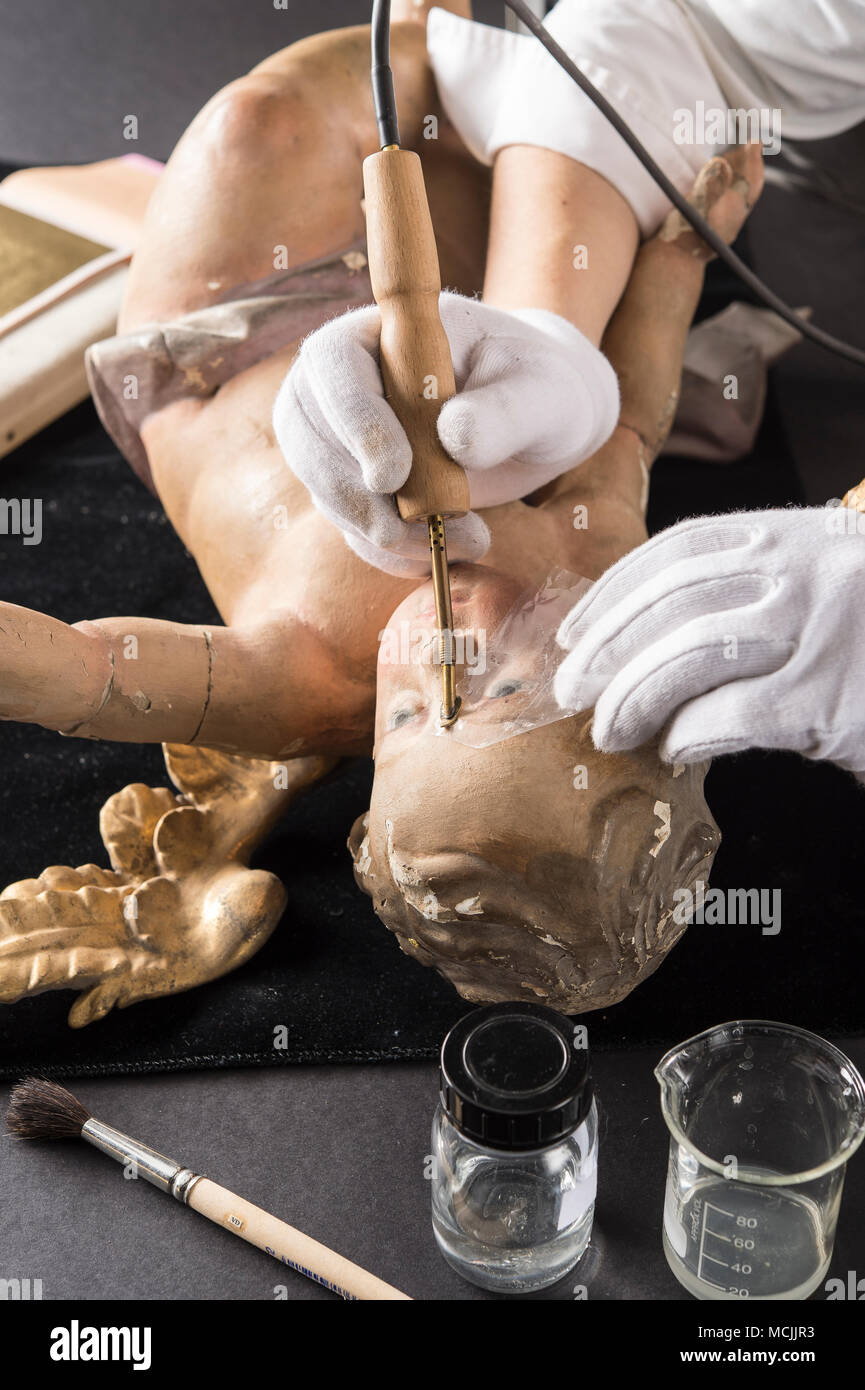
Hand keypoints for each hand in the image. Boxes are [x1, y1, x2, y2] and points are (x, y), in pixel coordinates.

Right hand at [273, 292, 618, 575]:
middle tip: (418, 530)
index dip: (352, 419)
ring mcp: (342, 439)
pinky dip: (395, 554)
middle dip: (355, 494)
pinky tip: (445, 553)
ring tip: (466, 541)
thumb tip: (454, 436)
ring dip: (383, 531)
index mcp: (382, 333)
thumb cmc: (538, 387)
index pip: (333, 361)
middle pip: (308, 434)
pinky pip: (354, 529)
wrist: (538, 422)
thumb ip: (504, 411)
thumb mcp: (540, 392)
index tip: (394, 475)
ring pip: (326, 490)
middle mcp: (346, 383)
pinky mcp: (356, 489)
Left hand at [554, 506, 864, 775]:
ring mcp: (822, 634)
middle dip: (608, 652)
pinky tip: (675, 747)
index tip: (575, 631)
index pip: (678, 552)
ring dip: (634, 697)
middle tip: (575, 693)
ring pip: (690, 657)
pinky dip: (687, 733)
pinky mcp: (830, 701)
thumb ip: (749, 586)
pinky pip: (731, 715)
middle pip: (672, 606)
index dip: (614, 593)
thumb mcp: (821, 580)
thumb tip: (641, 630)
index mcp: (795, 536)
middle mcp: (805, 573)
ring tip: (612, 729)